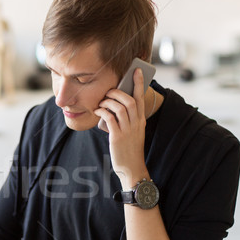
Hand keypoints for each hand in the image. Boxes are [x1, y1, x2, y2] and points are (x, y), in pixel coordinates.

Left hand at [95, 68, 148, 187]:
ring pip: (120, 108)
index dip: (139, 83)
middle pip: (130, 100)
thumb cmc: (129, 149)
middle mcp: (136, 124)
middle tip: (109, 93)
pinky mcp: (117, 137)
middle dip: (118, 93)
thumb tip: (113, 105)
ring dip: (108, 102)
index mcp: (141, 121)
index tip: (137, 70)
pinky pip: (110, 118)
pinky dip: (103, 112)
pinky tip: (98, 111)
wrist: (131, 168)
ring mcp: (127, 130)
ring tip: (101, 103)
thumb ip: (127, 119)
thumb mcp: (132, 132)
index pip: (141, 98)